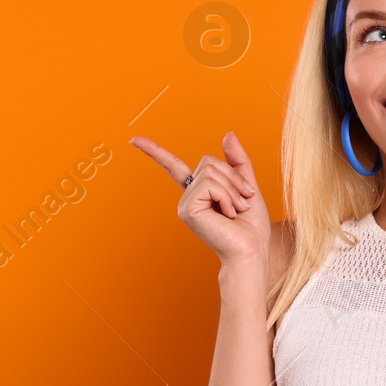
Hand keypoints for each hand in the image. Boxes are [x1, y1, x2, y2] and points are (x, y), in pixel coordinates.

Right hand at [130, 131, 270, 265]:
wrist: (250, 251)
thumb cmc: (250, 226)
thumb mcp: (247, 186)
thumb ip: (237, 161)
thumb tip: (229, 134)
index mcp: (198, 191)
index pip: (173, 166)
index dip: (154, 151)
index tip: (134, 140)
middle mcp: (188, 196)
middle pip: (209, 161)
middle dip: (233, 178)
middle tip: (243, 202)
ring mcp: (185, 203)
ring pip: (211, 172)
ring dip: (233, 189)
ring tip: (236, 210)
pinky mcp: (188, 209)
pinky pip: (210, 185)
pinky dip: (226, 196)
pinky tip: (228, 214)